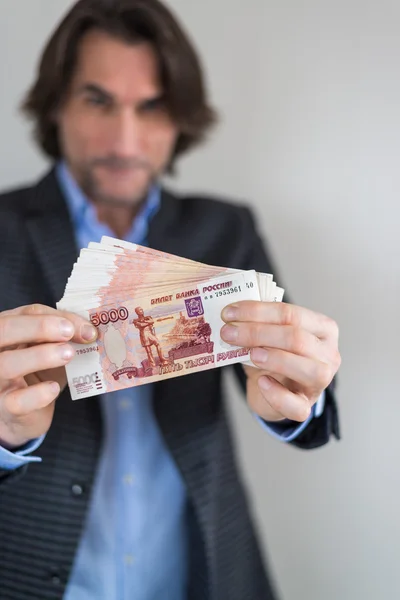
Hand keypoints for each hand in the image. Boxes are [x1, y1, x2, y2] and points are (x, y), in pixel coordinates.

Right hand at [0, 304, 96, 449]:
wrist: (22, 415)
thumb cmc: (36, 374)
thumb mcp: (49, 349)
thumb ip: (63, 336)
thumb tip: (89, 331)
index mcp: (6, 331)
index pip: (26, 313)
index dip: (55, 316)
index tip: (86, 328)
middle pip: (4, 329)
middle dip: (39, 327)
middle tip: (69, 332)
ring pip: (6, 363)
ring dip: (40, 356)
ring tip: (68, 355)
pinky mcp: (5, 408)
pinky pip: (16, 400)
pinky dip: (38, 394)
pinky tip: (53, 388)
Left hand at [221, 301, 339, 421]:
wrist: (269, 387)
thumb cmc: (272, 353)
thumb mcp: (268, 333)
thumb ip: (257, 322)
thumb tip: (231, 314)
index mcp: (323, 328)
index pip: (291, 314)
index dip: (258, 312)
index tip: (229, 313)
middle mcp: (328, 353)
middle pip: (297, 339)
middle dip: (257, 333)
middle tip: (228, 332)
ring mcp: (321, 382)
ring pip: (309, 370)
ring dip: (276, 359)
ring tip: (251, 354)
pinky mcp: (306, 406)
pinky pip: (297, 406)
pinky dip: (277, 395)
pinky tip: (261, 382)